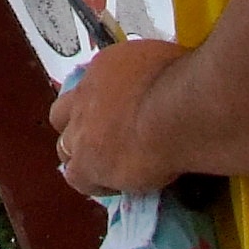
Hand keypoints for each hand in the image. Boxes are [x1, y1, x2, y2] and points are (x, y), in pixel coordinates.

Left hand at [49, 37, 187, 195]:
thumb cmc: (185, 82)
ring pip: (64, 147)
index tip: (120, 115)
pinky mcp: (86, 164)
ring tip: (110, 166)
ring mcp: (81, 130)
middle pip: (63, 114)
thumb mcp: (169, 63)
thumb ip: (156, 74)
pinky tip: (117, 186)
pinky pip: (77, 178)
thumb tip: (167, 82)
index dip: (102, 103)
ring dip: (83, 155)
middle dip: (79, 126)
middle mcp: (85, 95)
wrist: (177, 112)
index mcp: (105, 67)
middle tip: (105, 139)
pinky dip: (94, 182)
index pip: (91, 86)